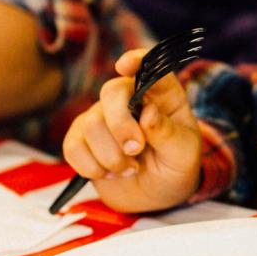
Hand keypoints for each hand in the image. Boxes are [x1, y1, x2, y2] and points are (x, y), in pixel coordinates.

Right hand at [61, 48, 204, 212]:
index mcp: (162, 94)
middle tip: (136, 151)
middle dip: (120, 125)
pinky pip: (73, 146)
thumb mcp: (183, 153)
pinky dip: (91, 166)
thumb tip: (148, 113)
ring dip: (110, 156)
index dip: (135, 60)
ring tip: (130, 168)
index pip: (148, 66)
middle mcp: (130, 99)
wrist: (157, 195)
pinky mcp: (82, 140)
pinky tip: (109, 173)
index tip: (125, 66)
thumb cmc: (175, 166)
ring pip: (91, 124)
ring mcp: (103, 117)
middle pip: (110, 92)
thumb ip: (168, 133)